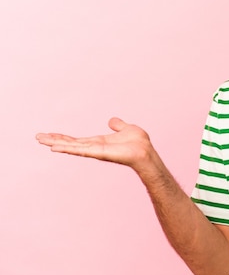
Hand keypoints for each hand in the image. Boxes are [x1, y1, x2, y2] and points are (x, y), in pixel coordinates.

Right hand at [36, 117, 154, 170]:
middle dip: (54, 140)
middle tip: (38, 137)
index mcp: (98, 142)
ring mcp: (96, 151)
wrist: (146, 151)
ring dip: (56, 143)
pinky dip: (68, 148)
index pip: (77, 140)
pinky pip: (81, 150)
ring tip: (41, 140)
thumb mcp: (126, 129)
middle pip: (70, 143)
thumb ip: (118, 125)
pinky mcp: (99, 153)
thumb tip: (112, 121)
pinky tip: (56, 147)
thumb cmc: (139, 143)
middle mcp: (94, 147)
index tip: (49, 135)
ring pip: (72, 146)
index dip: (63, 137)